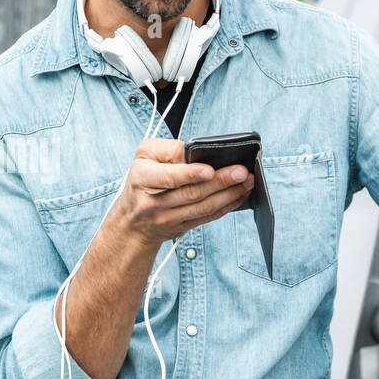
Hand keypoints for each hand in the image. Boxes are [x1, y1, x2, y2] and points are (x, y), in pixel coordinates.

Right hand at [115, 138, 253, 247]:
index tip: (210, 169)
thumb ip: (169, 150)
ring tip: (247, 181)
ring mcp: (167, 218)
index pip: (168, 177)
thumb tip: (198, 152)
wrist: (131, 222)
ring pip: (203, 207)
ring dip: (229, 194)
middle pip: (191, 193)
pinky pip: (207, 217)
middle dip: (220, 181)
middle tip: (242, 171)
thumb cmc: (141, 181)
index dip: (190, 174)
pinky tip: (240, 195)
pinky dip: (226, 206)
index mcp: (141, 178)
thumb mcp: (143, 157)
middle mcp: (152, 202)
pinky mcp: (181, 228)